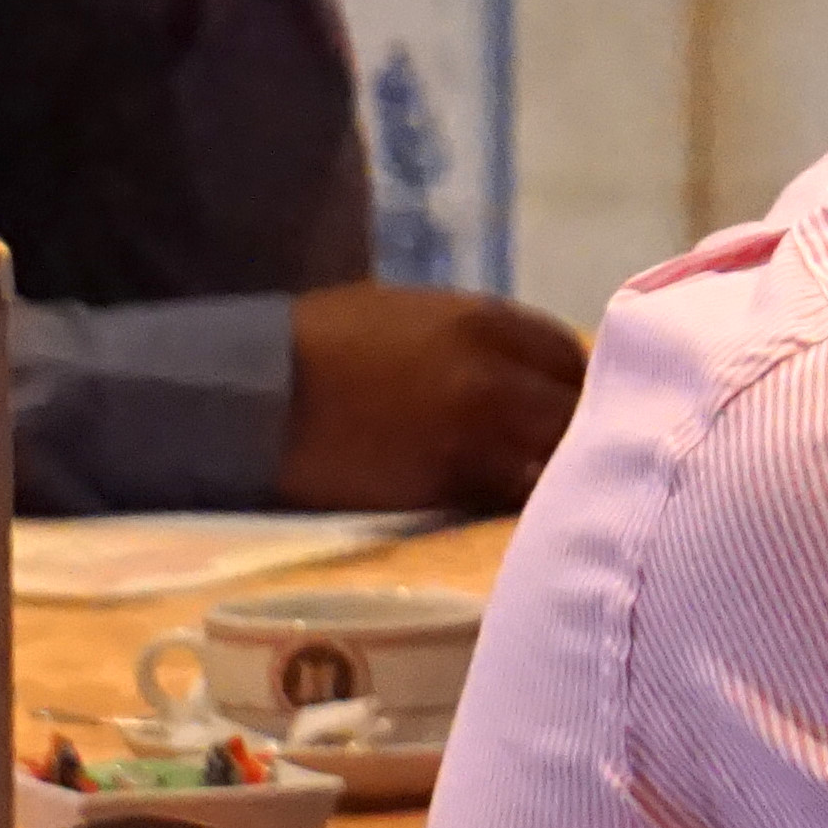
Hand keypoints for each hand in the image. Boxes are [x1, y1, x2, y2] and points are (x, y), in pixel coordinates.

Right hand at [278, 284, 590, 514]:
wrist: (254, 396)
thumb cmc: (323, 345)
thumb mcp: (411, 316)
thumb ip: (478, 340)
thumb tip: (525, 373)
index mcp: (482, 320)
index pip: (569, 355)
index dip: (573, 383)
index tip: (567, 403)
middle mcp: (493, 375)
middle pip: (574, 411)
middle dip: (573, 431)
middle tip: (562, 452)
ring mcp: (475, 435)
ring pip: (554, 462)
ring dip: (554, 476)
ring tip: (544, 488)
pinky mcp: (448, 488)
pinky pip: (509, 500)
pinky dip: (515, 506)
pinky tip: (505, 511)